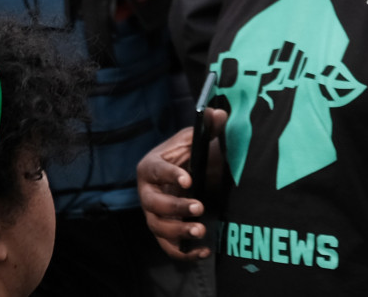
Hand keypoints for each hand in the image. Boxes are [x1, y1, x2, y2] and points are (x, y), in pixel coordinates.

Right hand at [137, 110, 223, 260]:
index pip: (157, 170)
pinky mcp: (163, 233)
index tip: (189, 180)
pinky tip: (203, 250)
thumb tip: (220, 114)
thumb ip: (207, 128)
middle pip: (154, 205)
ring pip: (159, 229)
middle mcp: (147, 193)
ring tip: (201, 230)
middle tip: (199, 207)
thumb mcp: (195, 140)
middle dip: (176, 207)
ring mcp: (153, 216)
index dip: (171, 175)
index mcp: (151, 166)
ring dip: (179, 231)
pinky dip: (184, 253)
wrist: (181, 175)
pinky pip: (169, 248)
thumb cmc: (186, 156)